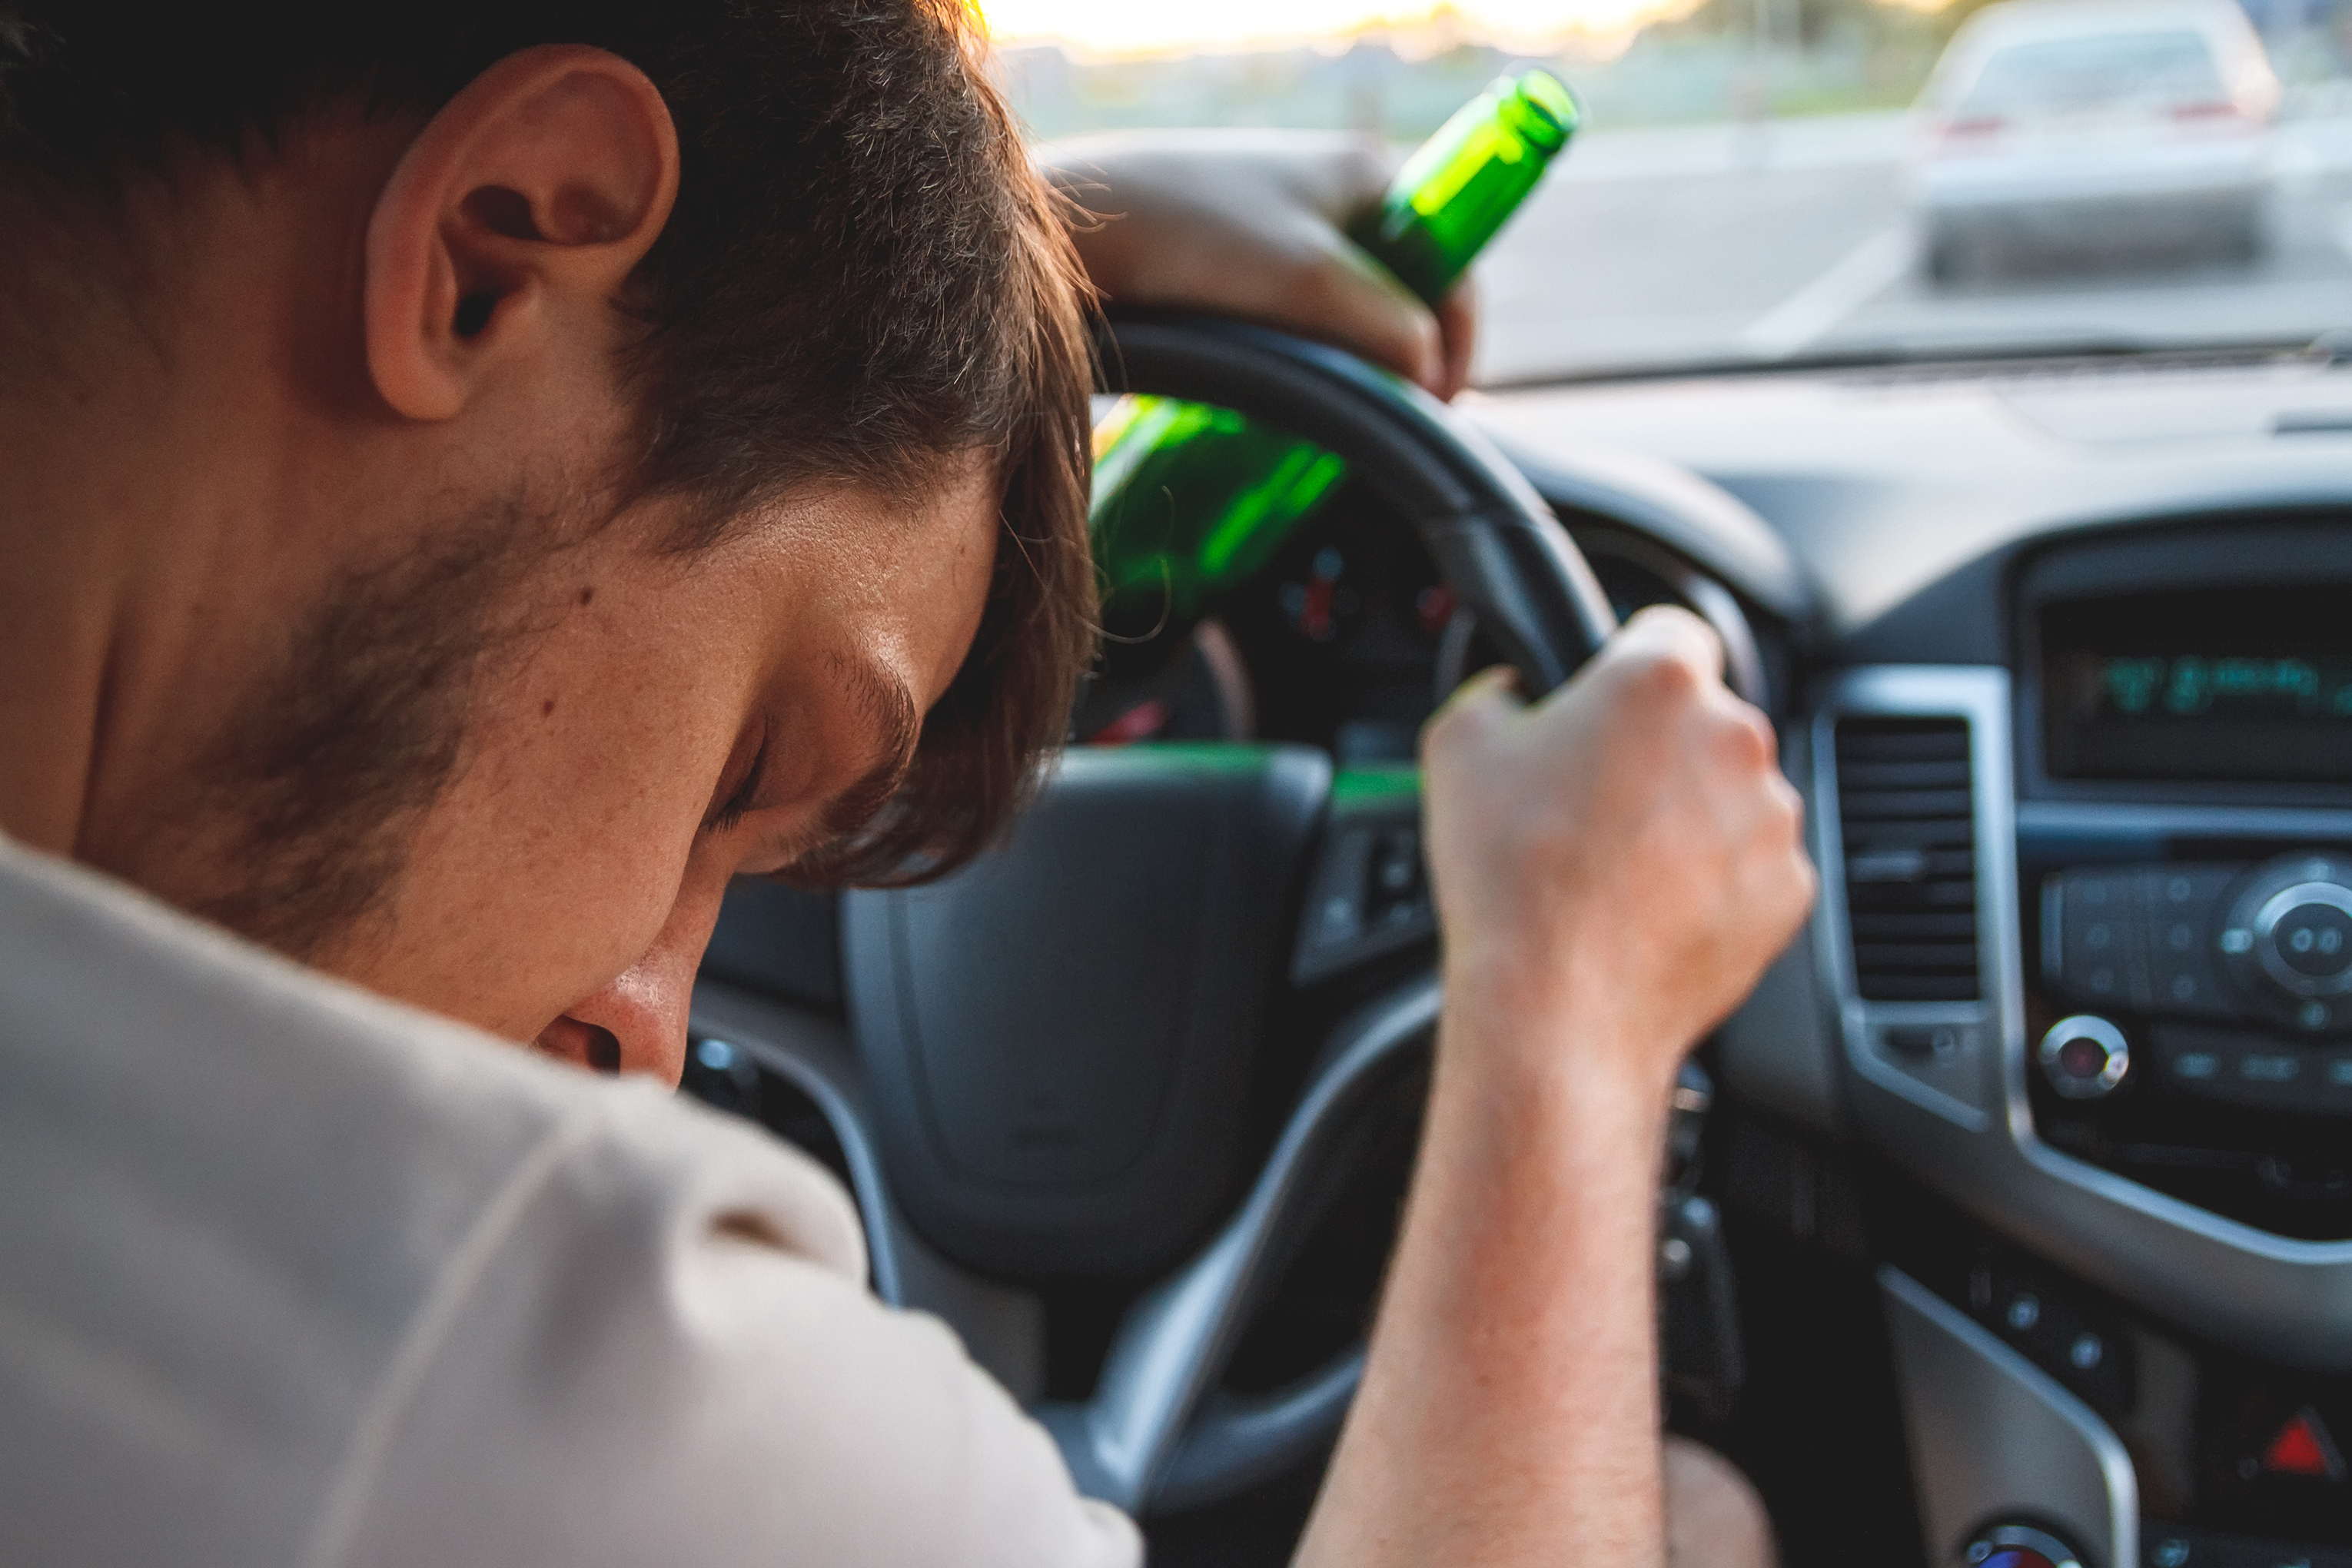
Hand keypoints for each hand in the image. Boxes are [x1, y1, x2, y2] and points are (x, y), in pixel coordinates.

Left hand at [1039, 130, 1477, 399]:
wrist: (1077, 232)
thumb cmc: (1193, 237)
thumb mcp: (1312, 284)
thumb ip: (1390, 329)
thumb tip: (1428, 375)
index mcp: (1371, 174)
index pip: (1454, 263)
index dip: (1460, 341)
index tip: (1439, 406)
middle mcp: (1334, 194)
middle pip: (1405, 293)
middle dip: (1404, 356)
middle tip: (1386, 415)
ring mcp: (1285, 227)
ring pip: (1349, 314)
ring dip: (1350, 363)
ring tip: (1331, 406)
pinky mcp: (1239, 264)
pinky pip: (1299, 321)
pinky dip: (1304, 358)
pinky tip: (1283, 387)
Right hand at [1420, 606, 1815, 1094]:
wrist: (1555, 1005)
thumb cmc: (1509, 878)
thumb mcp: (1457, 745)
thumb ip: (1495, 690)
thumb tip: (1513, 693)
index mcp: (1658, 681)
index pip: (1670, 627)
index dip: (1627, 661)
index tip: (1607, 697)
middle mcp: (1732, 737)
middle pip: (1701, 718)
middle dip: (1654, 750)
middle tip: (1589, 801)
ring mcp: (1769, 817)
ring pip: (1729, 793)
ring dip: (1687, 815)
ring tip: (1614, 866)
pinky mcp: (1786, 889)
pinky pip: (1750, 865)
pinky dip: (1712, 880)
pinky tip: (1649, 907)